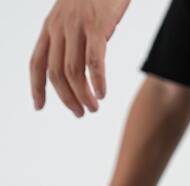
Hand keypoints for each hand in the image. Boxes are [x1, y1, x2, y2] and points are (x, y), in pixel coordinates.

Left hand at [30, 0, 130, 115]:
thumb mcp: (74, 16)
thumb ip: (71, 39)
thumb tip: (76, 68)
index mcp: (50, 27)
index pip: (36, 62)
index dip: (36, 87)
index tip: (38, 107)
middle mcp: (59, 28)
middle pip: (55, 73)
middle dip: (66, 98)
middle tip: (79, 114)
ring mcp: (77, 27)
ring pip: (73, 71)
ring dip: (83, 95)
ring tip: (93, 108)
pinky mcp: (96, 26)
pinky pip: (94, 61)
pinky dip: (98, 82)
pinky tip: (102, 94)